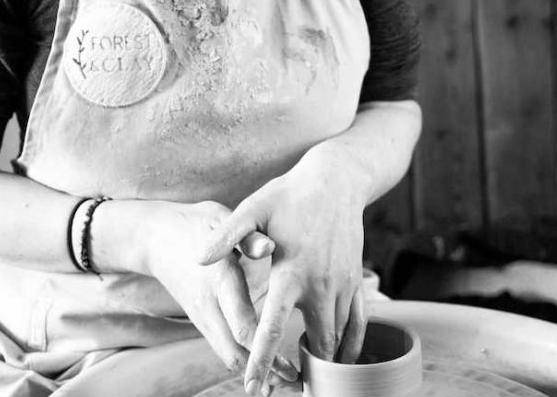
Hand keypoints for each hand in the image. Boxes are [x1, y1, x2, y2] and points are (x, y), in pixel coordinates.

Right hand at [141, 200, 297, 383]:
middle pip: (233, 352)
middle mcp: (208, 304)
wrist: (154, 236)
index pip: (242, 325)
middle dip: (263, 371)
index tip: (290, 365)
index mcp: (219, 278)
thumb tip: (271, 247)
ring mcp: (201, 314)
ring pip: (226, 354)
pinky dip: (241, 357)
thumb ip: (246, 237)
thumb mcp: (219, 219)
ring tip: (284, 378)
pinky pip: (221, 345)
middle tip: (294, 380)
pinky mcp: (199, 317)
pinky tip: (261, 360)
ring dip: (253, 368)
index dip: (265, 350)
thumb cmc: (194, 223)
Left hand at [198, 146, 370, 393]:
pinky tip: (338, 357)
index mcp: (291, 272)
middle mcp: (321, 285)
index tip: (252, 388)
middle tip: (283, 387)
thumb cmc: (290, 194)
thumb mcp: (254, 208)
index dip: (262, 361)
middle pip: (316, 345)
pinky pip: (359, 325)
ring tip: (306, 375)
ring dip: (324, 360)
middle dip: (302, 372)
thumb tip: (197, 258)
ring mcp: (343, 285)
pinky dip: (350, 346)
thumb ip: (227, 236)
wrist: (336, 180)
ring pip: (339, 339)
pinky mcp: (356, 281)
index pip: (273, 328)